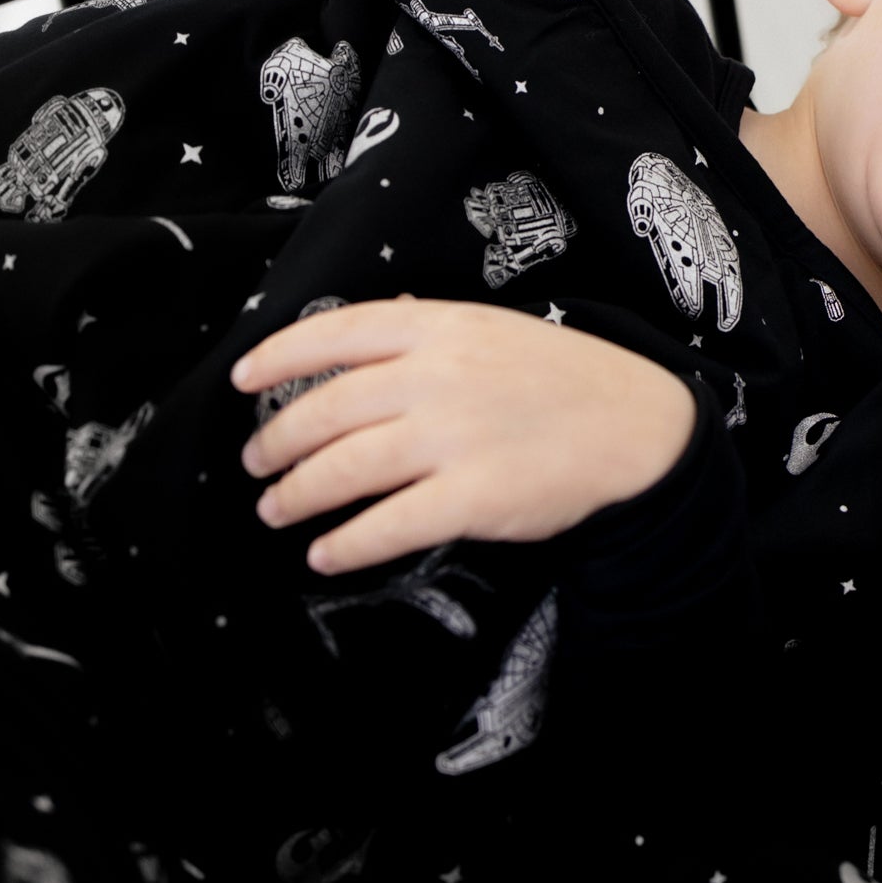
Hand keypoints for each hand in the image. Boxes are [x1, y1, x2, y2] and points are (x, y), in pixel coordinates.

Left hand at [232, 298, 696, 574]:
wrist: (638, 426)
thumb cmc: (563, 378)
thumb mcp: (493, 330)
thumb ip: (426, 334)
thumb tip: (352, 346)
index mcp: (442, 327)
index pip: (337, 332)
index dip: (279, 356)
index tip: (243, 381)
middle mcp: (439, 376)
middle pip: (327, 409)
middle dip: (277, 442)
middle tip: (257, 463)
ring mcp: (455, 437)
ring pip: (345, 468)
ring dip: (296, 494)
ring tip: (277, 509)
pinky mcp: (473, 497)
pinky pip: (388, 525)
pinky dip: (346, 544)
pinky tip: (326, 554)